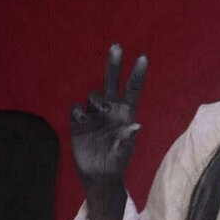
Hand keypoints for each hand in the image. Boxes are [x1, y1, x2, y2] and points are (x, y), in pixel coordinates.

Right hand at [70, 44, 147, 185]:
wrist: (98, 174)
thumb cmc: (116, 162)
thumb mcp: (123, 151)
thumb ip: (128, 138)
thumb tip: (136, 126)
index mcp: (125, 113)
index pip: (132, 89)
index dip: (136, 74)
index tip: (143, 58)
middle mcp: (110, 109)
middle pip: (111, 81)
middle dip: (113, 64)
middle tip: (116, 46)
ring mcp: (93, 114)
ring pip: (92, 95)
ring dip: (96, 99)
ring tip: (100, 111)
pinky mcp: (78, 121)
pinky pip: (76, 108)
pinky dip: (79, 111)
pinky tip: (82, 121)